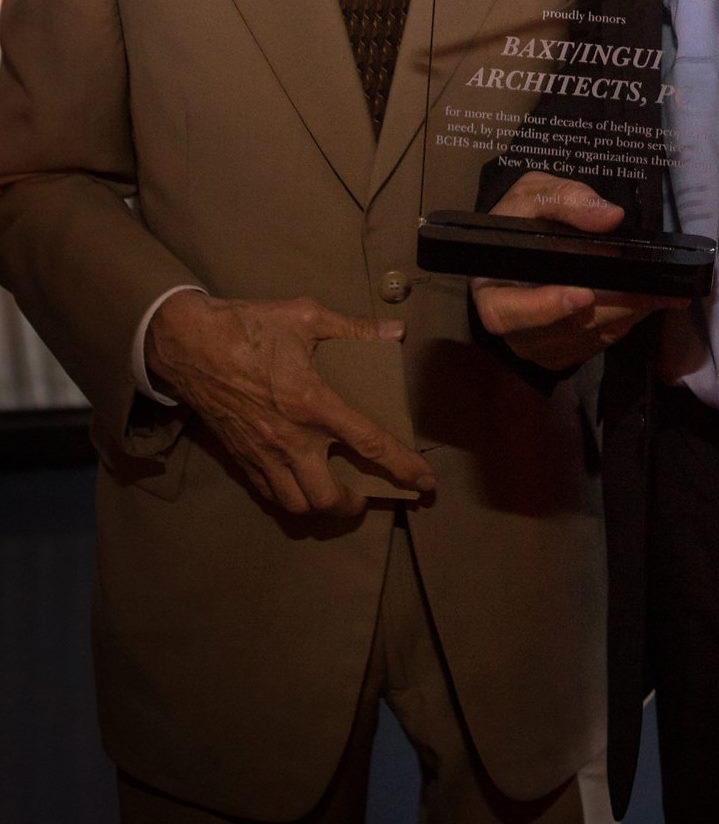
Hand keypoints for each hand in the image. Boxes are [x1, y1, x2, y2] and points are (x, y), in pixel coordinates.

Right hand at [144, 291, 435, 517]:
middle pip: (327, 497)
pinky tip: (301, 484)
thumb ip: (353, 327)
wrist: (188, 345)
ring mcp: (263, 454)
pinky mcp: (241, 458)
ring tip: (336, 495)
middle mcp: (290, 439)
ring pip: (297, 506)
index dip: (403, 467)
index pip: (369, 444)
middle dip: (354, 505)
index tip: (425, 483)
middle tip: (368, 493)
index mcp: (313, 404)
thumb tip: (396, 330)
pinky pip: (269, 495)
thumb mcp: (305, 315)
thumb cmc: (249, 327)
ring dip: (322, 508)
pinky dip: (290, 499)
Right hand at [471, 173, 672, 370]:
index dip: (544, 308)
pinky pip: (597, 344)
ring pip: (585, 339)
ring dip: (624, 316)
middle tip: (649, 290)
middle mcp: (513, 327)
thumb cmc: (524, 217)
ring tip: (659, 292)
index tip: (583, 294)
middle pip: (560, 330)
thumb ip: (567, 200)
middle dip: (608, 309)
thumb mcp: (536, 193)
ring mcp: (539, 344)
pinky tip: (645, 301)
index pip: (507, 312)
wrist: (528, 237)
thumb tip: (610, 217)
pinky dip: (624, 323)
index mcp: (492, 290)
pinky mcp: (565, 351)